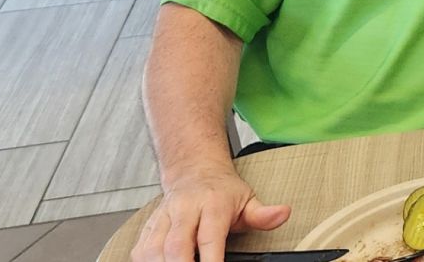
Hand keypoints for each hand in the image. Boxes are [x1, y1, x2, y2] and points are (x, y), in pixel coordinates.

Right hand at [130, 165, 289, 261]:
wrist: (195, 170)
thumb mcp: (248, 199)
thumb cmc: (222, 191)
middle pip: (176, 245)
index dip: (210, 259)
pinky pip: (141, 250)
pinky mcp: (148, 227)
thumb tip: (283, 213)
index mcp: (212, 203)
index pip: (209, 236)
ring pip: (153, 249)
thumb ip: (263, 214)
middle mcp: (184, 209)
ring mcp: (163, 217)